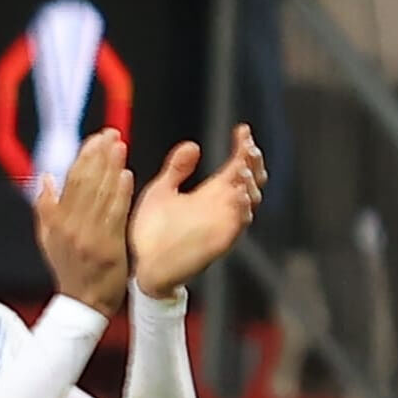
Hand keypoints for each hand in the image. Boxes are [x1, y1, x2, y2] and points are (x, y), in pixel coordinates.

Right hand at [30, 128, 135, 314]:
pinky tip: (126, 176)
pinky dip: (120, 194)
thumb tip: (45, 177)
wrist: (85, 303)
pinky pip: (115, 215)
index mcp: (56, 222)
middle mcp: (71, 227)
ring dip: (111, 168)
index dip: (84, 156)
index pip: (69, 180)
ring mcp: (90, 237)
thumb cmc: (70, 269)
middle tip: (111, 134)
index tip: (95, 138)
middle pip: (85, 182)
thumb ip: (46, 207)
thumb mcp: (48, 239)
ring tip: (119, 146)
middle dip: (99, 155)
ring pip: (100, 195)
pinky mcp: (109, 246)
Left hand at [129, 125, 264, 295]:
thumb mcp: (162, 192)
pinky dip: (240, 209)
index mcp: (211, 193)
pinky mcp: (219, 241)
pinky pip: (237, 225)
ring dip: (250, 183)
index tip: (242, 130)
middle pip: (252, 180)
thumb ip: (177, 169)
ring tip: (242, 169)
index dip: (244, 147)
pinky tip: (236, 194)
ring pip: (250, 201)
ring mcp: (223, 223)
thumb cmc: (152, 233)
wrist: (143, 266)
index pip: (237, 165)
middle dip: (254, 163)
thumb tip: (191, 146)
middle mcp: (222, 206)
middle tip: (248, 149)